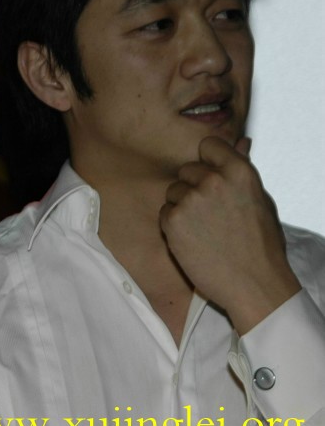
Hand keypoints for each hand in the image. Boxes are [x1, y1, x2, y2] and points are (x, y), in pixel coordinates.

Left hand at [159, 136, 299, 333]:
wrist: (254, 284)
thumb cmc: (261, 244)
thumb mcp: (260, 201)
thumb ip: (243, 170)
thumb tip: (241, 142)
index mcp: (239, 171)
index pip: (208, 145)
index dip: (208, 161)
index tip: (213, 178)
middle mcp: (212, 180)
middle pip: (187, 170)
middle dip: (194, 187)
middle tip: (212, 214)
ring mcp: (190, 200)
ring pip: (173, 191)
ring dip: (182, 206)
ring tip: (204, 229)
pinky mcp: (172, 220)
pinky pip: (164, 212)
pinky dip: (173, 225)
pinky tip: (194, 240)